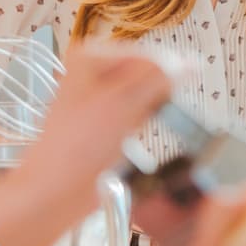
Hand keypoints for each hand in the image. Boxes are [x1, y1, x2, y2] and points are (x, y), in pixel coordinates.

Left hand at [23, 42, 183, 186]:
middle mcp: (94, 74)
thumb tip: (188, 63)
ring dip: (152, 111)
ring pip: (145, 95)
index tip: (183, 87)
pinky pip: (139, 115)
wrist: (56, 191)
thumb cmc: (74, 148)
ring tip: (138, 128)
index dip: (167, 72)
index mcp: (90, 57)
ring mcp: (101, 99)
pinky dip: (144, 124)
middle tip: (156, 111)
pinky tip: (135, 137)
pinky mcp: (107, 123)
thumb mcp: (122, 103)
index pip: (146, 54)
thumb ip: (158, 79)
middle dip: (158, 93)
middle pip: (147, 74)